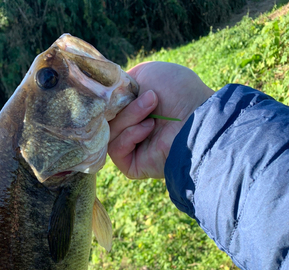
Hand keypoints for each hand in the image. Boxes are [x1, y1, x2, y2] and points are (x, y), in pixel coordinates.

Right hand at [108, 62, 213, 178]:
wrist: (196, 116)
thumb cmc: (179, 91)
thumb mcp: (147, 73)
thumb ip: (120, 83)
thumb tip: (105, 98)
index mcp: (133, 109)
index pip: (106, 107)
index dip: (107, 98)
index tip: (115, 89)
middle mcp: (131, 128)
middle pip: (104, 120)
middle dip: (123, 106)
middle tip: (148, 97)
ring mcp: (132, 148)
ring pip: (109, 133)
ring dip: (130, 117)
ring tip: (152, 109)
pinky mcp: (132, 165)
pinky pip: (116, 150)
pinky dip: (129, 135)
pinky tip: (149, 128)